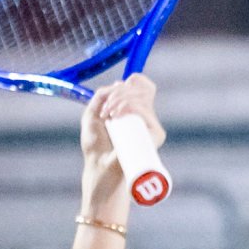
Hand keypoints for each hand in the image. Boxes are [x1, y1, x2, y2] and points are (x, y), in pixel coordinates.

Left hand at [80, 73, 160, 208]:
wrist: (100, 167)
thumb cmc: (96, 146)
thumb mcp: (92, 114)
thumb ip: (101, 95)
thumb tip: (119, 83)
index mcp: (134, 110)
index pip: (145, 86)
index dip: (134, 82)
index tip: (114, 90)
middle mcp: (145, 116)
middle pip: (140, 88)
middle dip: (118, 92)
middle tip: (105, 110)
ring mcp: (151, 125)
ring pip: (140, 97)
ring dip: (119, 99)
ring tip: (108, 115)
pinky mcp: (156, 134)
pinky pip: (144, 110)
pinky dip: (129, 106)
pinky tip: (117, 115)